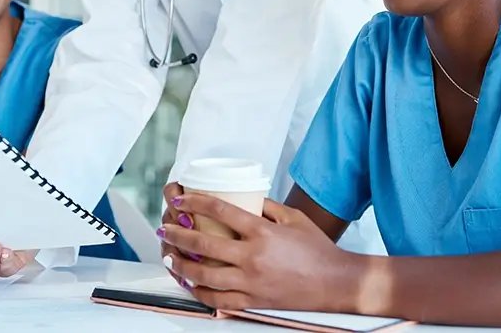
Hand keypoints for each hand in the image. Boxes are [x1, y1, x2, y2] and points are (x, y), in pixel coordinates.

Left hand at [159, 193, 360, 311]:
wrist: (335, 283)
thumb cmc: (317, 249)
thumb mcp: (293, 218)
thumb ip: (267, 207)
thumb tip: (244, 198)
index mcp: (262, 232)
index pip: (220, 211)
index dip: (196, 203)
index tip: (181, 200)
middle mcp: (253, 257)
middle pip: (203, 244)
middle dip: (178, 235)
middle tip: (165, 229)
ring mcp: (251, 282)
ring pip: (204, 275)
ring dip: (181, 266)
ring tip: (169, 258)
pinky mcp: (253, 302)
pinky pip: (218, 300)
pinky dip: (199, 293)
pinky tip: (189, 284)